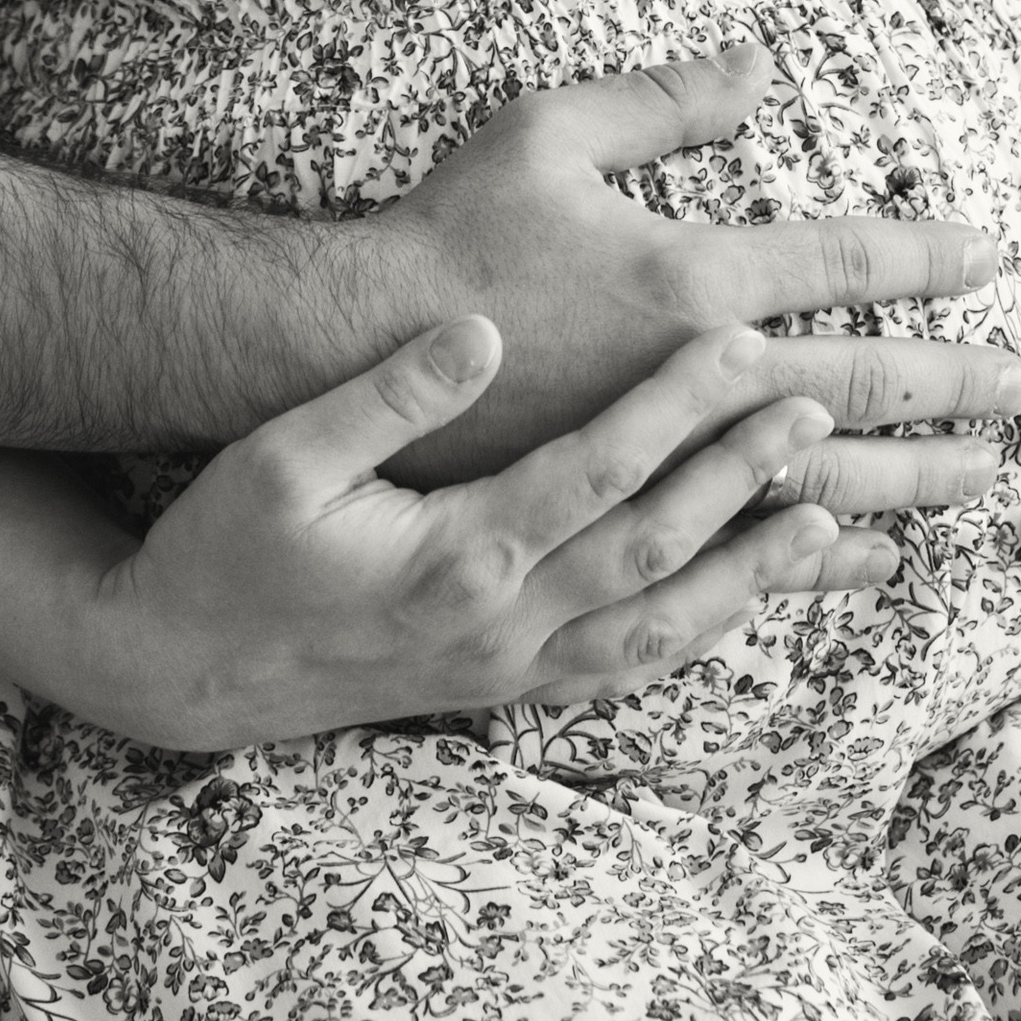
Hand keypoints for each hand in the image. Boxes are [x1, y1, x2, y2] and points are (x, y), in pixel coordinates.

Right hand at [76, 315, 901, 750]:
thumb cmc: (230, 542)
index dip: (681, 408)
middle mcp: (503, 623)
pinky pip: (632, 666)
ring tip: (833, 521)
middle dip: (744, 472)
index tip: (746, 346)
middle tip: (820, 406)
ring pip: (664, 622)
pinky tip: (747, 602)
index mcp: (457, 553)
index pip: (600, 470)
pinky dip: (703, 630)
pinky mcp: (509, 690)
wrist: (187, 667)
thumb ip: (387, 392)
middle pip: (656, 542)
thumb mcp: (282, 453)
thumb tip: (477, 331)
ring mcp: (513, 668)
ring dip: (754, 571)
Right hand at [363, 49, 1020, 510]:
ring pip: (823, 476)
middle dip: (955, 384)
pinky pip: (749, 545)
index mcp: (685, 279)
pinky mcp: (627, 511)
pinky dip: (822, 554)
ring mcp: (666, 459)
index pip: (843, 266)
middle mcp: (694, 380)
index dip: (926, 257)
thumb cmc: (445, 232)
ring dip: (915, 477)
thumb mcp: (543, 132)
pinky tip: (870, 561)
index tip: (992, 255)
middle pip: (860, 384)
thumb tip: (763, 62)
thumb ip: (661, 102)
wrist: (347, 354)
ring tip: (987, 477)